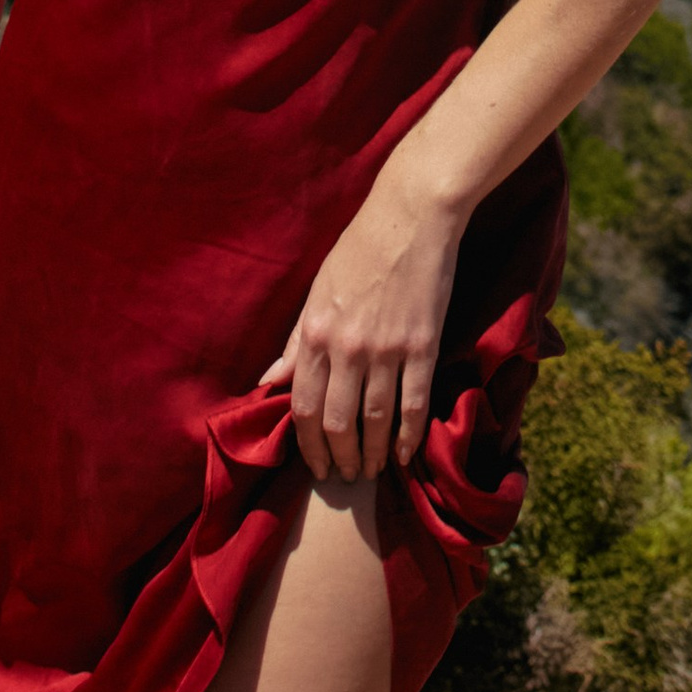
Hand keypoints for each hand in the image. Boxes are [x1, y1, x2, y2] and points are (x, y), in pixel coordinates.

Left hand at [260, 176, 463, 483]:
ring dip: (373, 454)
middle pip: (337, 423)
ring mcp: (386, 348)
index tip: (317, 465)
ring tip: (374, 471)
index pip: (303, 407)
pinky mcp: (422, 344)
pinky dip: (409, 436)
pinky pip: (413, 403)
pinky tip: (406, 454)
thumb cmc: (360, 248)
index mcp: (315, 332)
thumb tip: (270, 379)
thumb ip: (296, 339)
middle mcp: (347, 346)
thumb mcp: (317, 289)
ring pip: (375, 420)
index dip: (308, 445)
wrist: (411, 214)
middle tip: (346, 476)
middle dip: (340, 458)